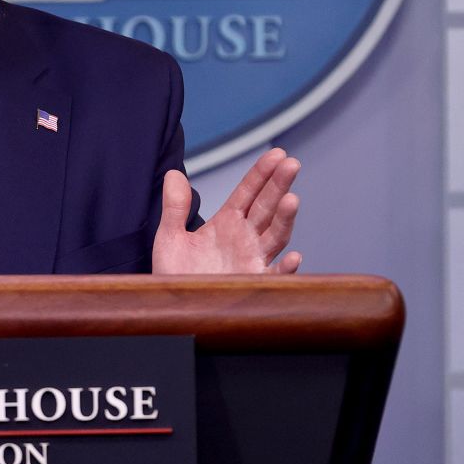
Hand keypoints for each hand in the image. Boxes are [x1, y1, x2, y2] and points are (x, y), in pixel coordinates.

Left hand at [152, 148, 300, 273]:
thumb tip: (173, 173)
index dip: (262, 174)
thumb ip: (174, 207)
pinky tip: (294, 257)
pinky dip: (285, 269)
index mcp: (227, 223)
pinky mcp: (253, 286)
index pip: (248, 193)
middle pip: (267, 207)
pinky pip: (273, 277)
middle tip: (291, 164)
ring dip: (285, 219)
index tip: (277, 154)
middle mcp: (245, 239)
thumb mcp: (170, 237)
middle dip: (279, 186)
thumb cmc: (174, 275)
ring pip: (275, 236)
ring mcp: (252, 261)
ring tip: (292, 198)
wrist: (173, 309)